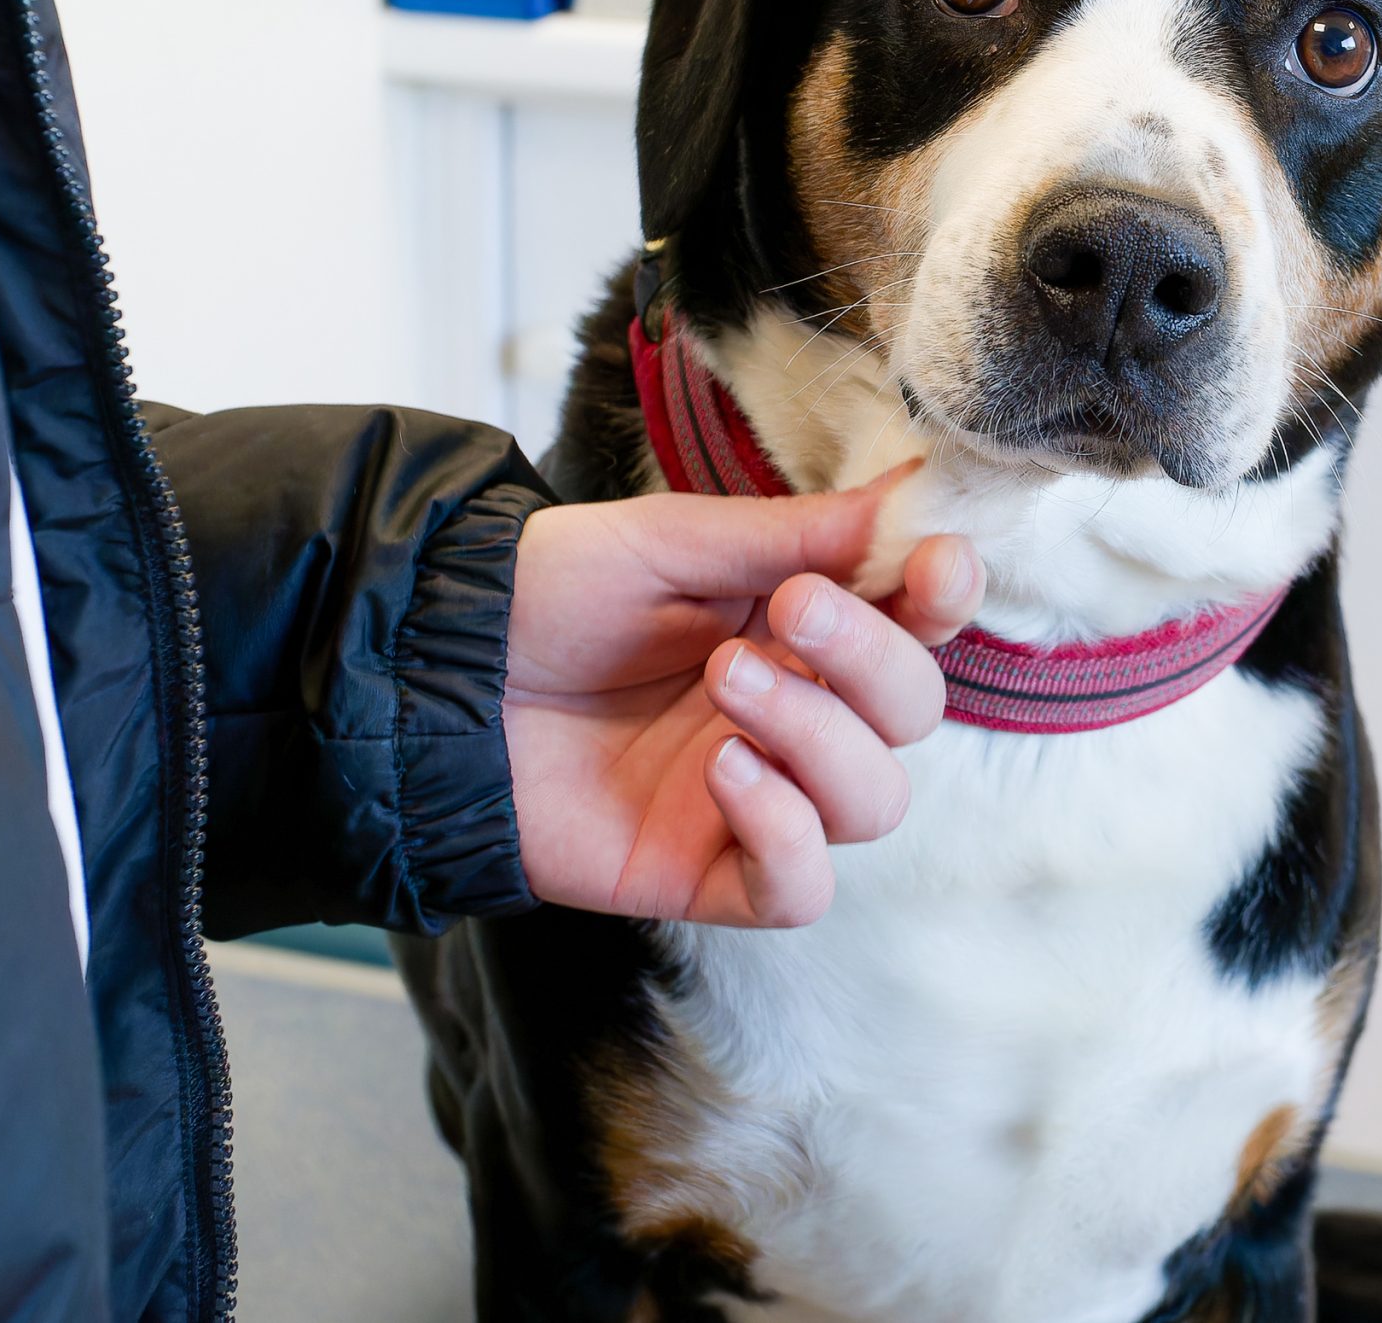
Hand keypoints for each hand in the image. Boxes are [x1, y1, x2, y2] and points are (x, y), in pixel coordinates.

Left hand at [501, 473, 982, 926]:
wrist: (434, 681)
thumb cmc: (545, 596)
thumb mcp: (669, 541)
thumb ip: (791, 535)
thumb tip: (912, 497)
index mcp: (798, 625)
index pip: (918, 624)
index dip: (948, 600)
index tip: (935, 567)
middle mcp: (797, 713)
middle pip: (912, 715)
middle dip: (870, 661)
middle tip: (786, 612)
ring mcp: (759, 800)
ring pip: (874, 802)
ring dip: (819, 737)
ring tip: (725, 686)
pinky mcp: (710, 875)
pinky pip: (802, 885)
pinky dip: (784, 830)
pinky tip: (723, 773)